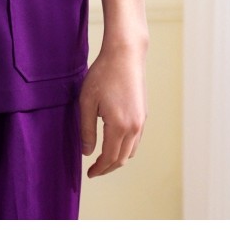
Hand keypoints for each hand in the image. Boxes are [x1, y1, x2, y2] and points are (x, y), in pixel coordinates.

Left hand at [78, 46, 146, 177]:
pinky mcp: (143, 114)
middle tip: (94, 171)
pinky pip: (136, 140)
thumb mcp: (87, 102)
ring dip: (117, 159)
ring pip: (131, 151)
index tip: (89, 174)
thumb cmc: (103, 75)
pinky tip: (114, 143)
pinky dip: (125, 148)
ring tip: (103, 159)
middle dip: (108, 168)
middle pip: (122, 159)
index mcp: (119, 126)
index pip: (109, 158)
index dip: (99, 169)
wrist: (125, 55)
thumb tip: (87, 152)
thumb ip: (86, 130)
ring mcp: (141, 121)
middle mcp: (134, 127)